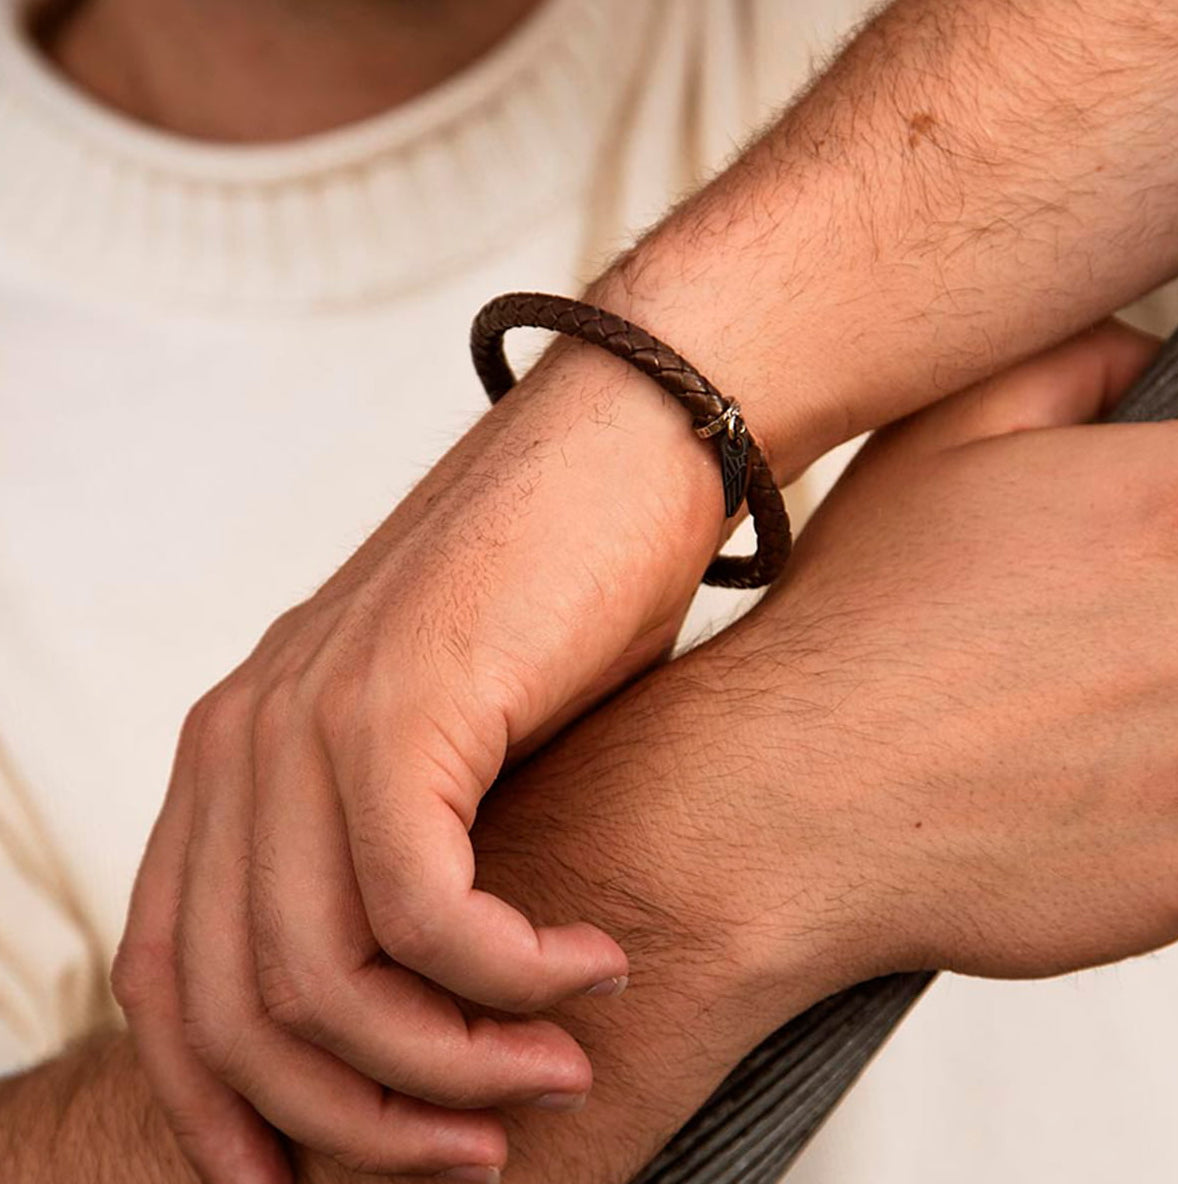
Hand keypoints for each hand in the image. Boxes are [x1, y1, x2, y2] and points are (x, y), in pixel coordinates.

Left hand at [113, 335, 731, 1182]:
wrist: (621, 453)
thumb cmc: (556, 607)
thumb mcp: (451, 751)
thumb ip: (401, 859)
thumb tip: (413, 1019)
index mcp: (234, 755)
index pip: (169, 981)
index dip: (230, 1109)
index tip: (319, 1181)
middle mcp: (244, 738)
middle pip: (240, 1011)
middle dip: (360, 1120)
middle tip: (482, 1146)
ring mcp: (313, 717)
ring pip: (328, 983)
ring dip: (451, 1064)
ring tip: (551, 1068)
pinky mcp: (403, 704)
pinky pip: (429, 913)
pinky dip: (513, 977)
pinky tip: (591, 967)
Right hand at [694, 321, 1177, 991]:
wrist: (790, 801)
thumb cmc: (853, 629)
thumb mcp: (938, 437)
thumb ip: (1077, 363)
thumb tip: (1152, 365)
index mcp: (1176, 505)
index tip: (1145, 557)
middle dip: (1170, 612)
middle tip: (1104, 631)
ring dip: (1170, 700)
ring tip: (1088, 704)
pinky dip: (1165, 795)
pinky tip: (1091, 781)